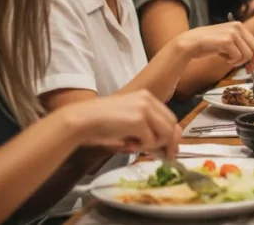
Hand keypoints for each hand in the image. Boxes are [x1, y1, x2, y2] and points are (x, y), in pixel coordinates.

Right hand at [58, 90, 182, 159]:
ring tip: (137, 147)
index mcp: (146, 97)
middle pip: (172, 125)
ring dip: (154, 146)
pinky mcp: (139, 120)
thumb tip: (164, 145)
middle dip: (170, 143)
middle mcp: (148, 100)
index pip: (169, 117)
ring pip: (165, 133)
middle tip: (165, 157)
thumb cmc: (100, 123)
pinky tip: (128, 145)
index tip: (170, 149)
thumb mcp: (128, 120)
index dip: (171, 135)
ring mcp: (144, 109)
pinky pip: (151, 140)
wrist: (81, 120)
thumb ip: (146, 127)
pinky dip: (142, 147)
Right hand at [176, 21, 253, 71]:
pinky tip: (222, 56)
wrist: (190, 43)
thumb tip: (252, 58)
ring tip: (227, 59)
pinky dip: (231, 61)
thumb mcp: (226, 40)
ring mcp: (233, 33)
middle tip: (247, 70)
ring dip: (238, 62)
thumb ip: (239, 44)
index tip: (251, 67)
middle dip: (252, 62)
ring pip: (247, 55)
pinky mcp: (227, 41)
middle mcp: (238, 27)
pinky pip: (237, 57)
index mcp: (239, 26)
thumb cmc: (208, 44)